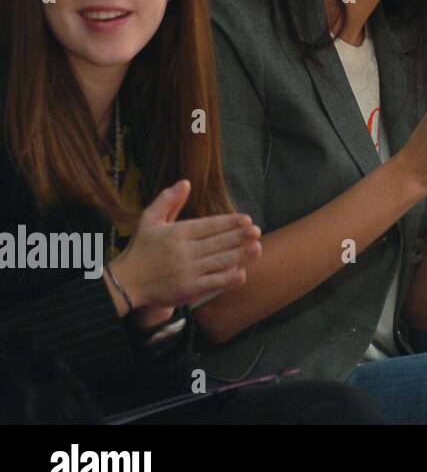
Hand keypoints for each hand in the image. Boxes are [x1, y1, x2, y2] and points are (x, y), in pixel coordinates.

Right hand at [111, 180, 261, 311]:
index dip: (229, 222)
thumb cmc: (140, 249)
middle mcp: (184, 252)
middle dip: (239, 236)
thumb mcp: (148, 220)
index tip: (246, 219)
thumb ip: (167, 201)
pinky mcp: (188, 289)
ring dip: (240, 255)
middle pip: (218, 243)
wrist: (124, 283)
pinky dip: (228, 278)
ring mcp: (187, 271)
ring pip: (219, 262)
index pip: (209, 226)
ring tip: (257, 248)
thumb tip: (186, 182)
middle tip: (257, 231)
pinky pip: (213, 282)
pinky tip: (241, 272)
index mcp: (176, 234)